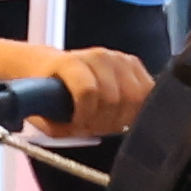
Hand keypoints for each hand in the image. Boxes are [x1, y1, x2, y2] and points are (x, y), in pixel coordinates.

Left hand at [35, 48, 151, 139]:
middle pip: (115, 98)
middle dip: (106, 121)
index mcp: (70, 63)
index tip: (78, 127)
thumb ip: (57, 126)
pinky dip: (138, 109)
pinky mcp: (134, 63)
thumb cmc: (48, 92)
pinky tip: (122, 114)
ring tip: (108, 123)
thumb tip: (77, 134)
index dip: (86, 115)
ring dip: (123, 118)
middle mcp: (98, 56)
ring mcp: (119, 58)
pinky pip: (148, 91)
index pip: (88, 91)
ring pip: (136, 97)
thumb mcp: (42, 111)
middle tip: (95, 129)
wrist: (51, 67)